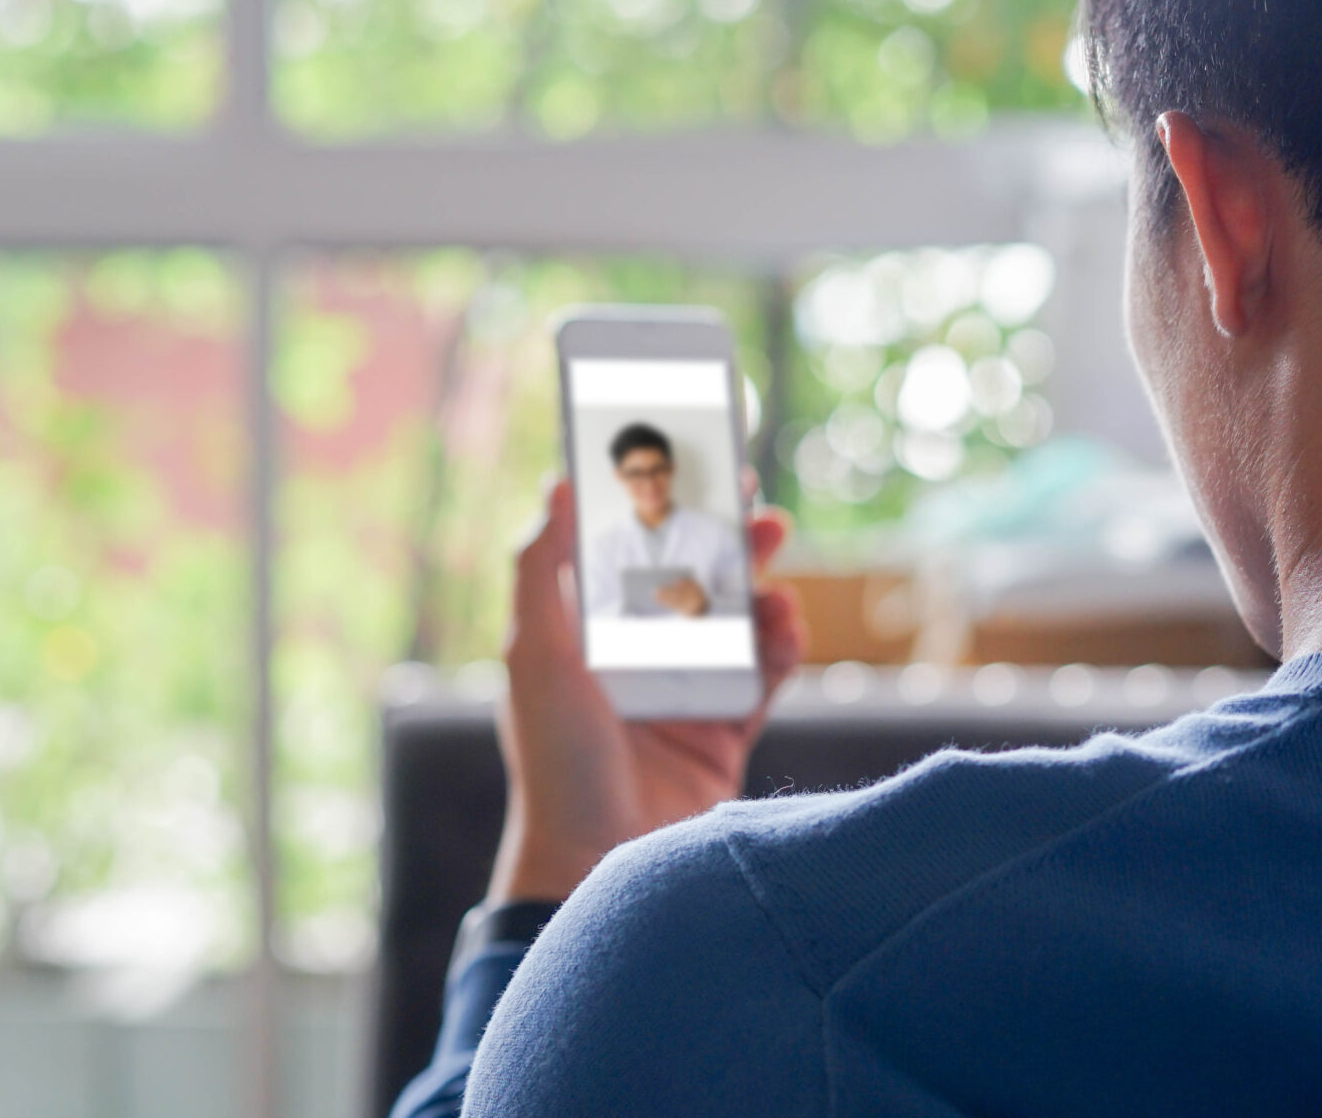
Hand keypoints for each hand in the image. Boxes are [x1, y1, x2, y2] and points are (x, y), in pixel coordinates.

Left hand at [488, 480, 804, 902]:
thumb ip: (542, 567)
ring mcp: (684, 696)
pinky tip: (786, 623)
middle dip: (724, 535)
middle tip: (754, 498)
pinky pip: (766, 677)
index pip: (626, 552)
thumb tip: (557, 482)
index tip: (689, 459)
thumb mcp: (534, 653)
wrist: (593, 863)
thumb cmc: (553, 759)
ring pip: (736, 621)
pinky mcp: (725, 735)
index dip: (658, 506)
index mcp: (588, 636)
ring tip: (773, 567)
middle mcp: (637, 660)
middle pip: (692, 579)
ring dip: (760, 586)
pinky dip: (783, 646)